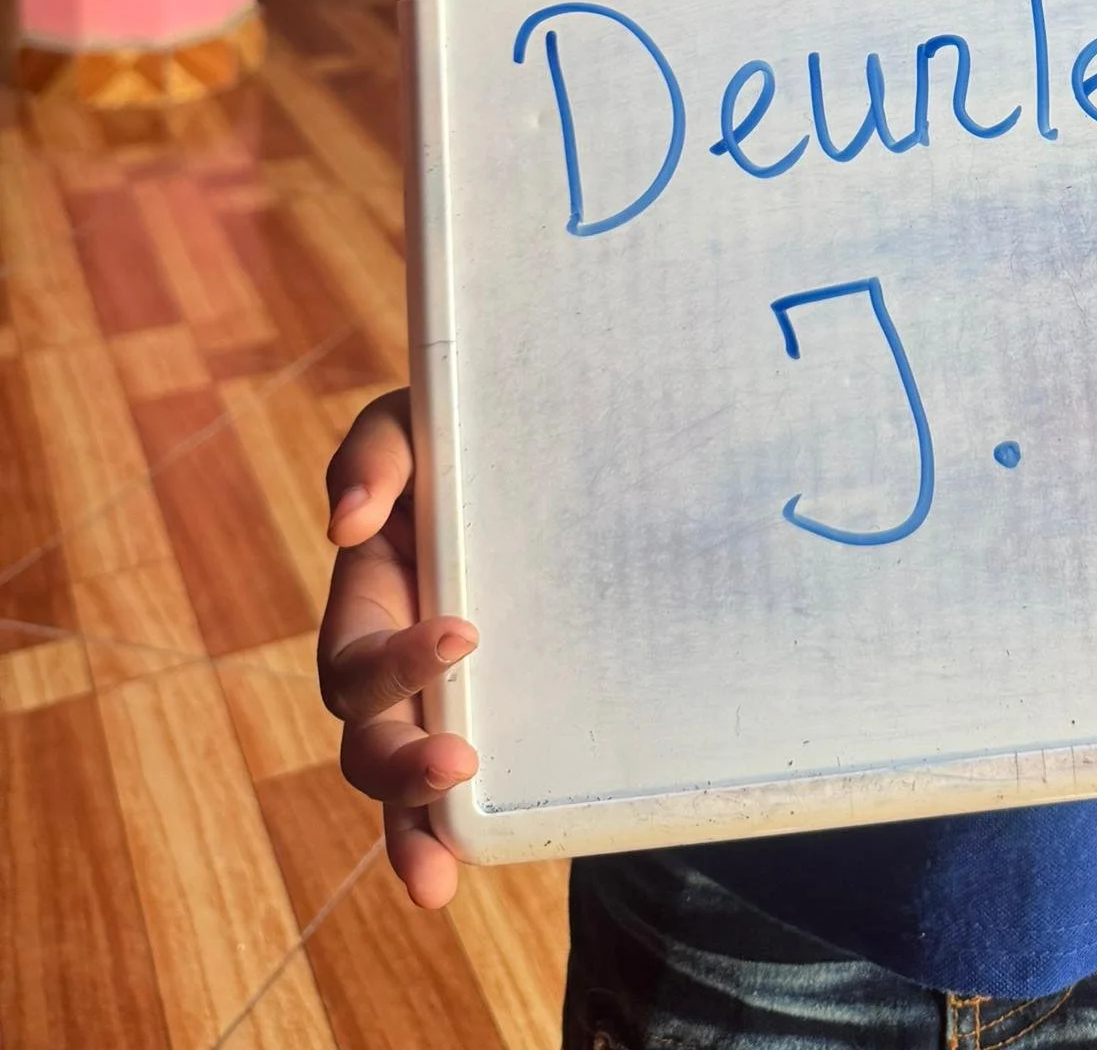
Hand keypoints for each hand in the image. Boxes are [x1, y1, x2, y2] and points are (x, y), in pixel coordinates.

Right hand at [317, 388, 478, 906]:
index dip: (398, 659)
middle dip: (400, 766)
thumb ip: (376, 455)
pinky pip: (464, 790)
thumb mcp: (414, 423)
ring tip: (435, 878)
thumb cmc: (460, 433)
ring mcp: (439, 695)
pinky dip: (453, 837)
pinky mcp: (493, 710)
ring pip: (400, 788)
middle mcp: (393, 662)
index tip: (464, 635)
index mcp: (371, 597)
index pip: (359, 654)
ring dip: (413, 828)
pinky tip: (463, 874)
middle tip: (458, 761)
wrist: (544, 444)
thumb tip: (347, 524)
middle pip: (368, 740)